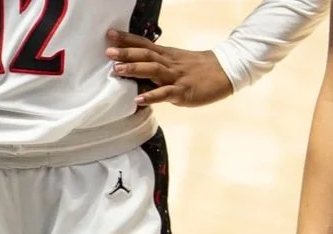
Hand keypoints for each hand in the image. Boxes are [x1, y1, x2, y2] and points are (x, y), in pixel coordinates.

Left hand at [105, 30, 233, 107]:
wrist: (225, 72)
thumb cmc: (198, 69)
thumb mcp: (176, 62)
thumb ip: (158, 65)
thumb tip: (137, 69)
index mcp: (167, 55)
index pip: (144, 44)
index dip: (127, 39)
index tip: (109, 35)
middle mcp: (169, 63)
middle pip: (146, 54)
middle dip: (126, 53)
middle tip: (107, 52)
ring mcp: (176, 77)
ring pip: (154, 71)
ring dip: (135, 69)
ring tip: (117, 71)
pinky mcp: (184, 92)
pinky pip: (166, 94)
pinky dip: (151, 96)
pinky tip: (138, 99)